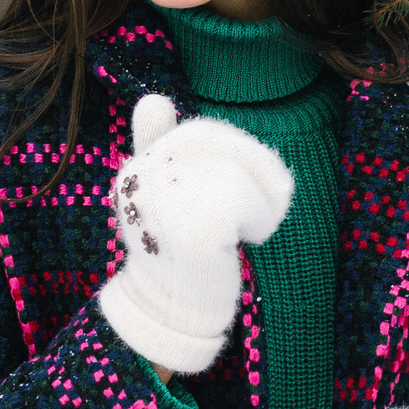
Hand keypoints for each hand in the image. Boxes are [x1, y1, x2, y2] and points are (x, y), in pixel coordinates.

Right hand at [96, 93, 293, 374]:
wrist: (177, 309)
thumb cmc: (180, 249)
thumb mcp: (168, 195)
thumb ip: (159, 148)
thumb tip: (151, 99)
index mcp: (135, 173)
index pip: (199, 135)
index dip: (235, 152)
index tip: (238, 193)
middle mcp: (142, 184)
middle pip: (221, 144)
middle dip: (256, 164)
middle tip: (273, 196)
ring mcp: (166, 206)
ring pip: (237, 173)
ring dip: (261, 197)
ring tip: (254, 224)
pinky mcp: (193, 230)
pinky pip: (245, 199)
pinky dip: (261, 217)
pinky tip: (249, 240)